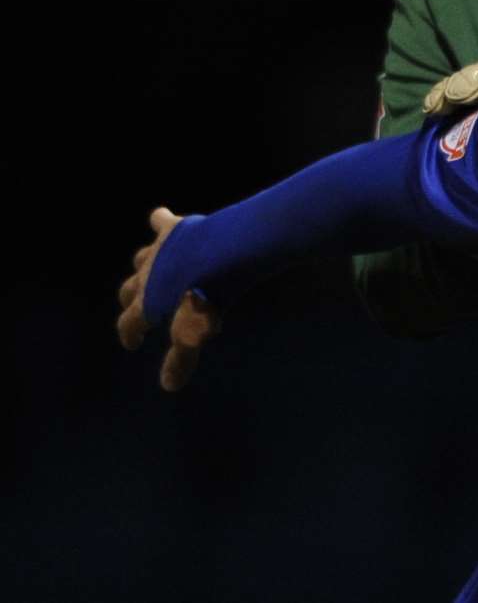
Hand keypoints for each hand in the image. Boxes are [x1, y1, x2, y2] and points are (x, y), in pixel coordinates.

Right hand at [116, 207, 222, 390]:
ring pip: (141, 258)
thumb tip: (169, 387)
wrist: (221, 254)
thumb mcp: (193, 333)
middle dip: (131, 299)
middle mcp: (145, 276)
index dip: (130, 334)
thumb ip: (181, 358)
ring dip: (144, 265)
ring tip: (150, 268)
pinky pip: (160, 220)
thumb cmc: (206, 298)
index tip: (133, 342)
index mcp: (146, 302)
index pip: (129, 323)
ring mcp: (158, 251)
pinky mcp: (175, 229)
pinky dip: (160, 220)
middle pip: (128, 289)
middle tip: (138, 305)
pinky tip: (161, 218)